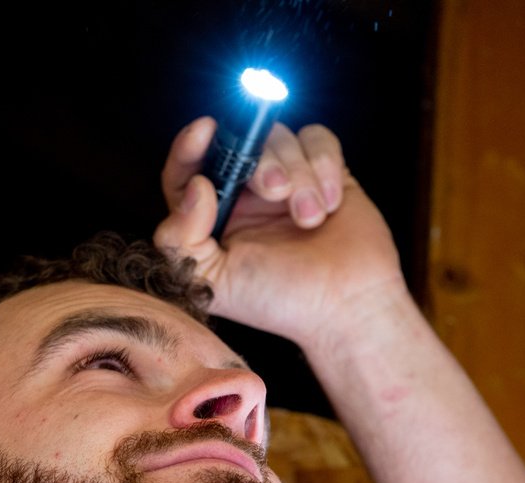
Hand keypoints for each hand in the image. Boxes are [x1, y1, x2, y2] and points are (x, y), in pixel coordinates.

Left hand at [153, 117, 408, 350]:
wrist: (344, 309)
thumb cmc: (279, 302)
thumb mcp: (213, 281)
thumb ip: (179, 239)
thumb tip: (195, 186)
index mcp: (214, 217)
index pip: (188, 170)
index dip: (189, 146)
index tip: (203, 131)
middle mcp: (247, 195)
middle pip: (239, 144)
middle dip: (259, 161)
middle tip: (275, 191)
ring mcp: (288, 181)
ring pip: (280, 137)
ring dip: (298, 173)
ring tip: (310, 218)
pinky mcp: (326, 172)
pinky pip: (318, 139)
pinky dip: (324, 164)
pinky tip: (331, 204)